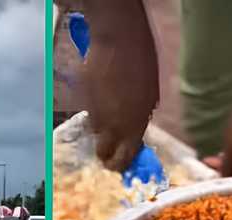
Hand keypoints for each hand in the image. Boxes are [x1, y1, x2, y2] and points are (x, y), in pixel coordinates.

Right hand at [82, 9, 159, 170]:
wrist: (118, 43)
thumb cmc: (143, 65)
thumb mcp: (149, 96)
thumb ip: (140, 117)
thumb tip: (134, 130)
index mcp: (133, 126)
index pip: (123, 158)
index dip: (120, 165)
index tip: (119, 165)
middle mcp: (111, 126)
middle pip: (103, 152)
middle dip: (106, 153)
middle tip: (109, 147)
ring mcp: (94, 114)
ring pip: (95, 130)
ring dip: (101, 126)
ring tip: (108, 111)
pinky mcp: (82, 102)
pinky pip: (89, 113)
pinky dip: (94, 110)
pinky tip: (101, 96)